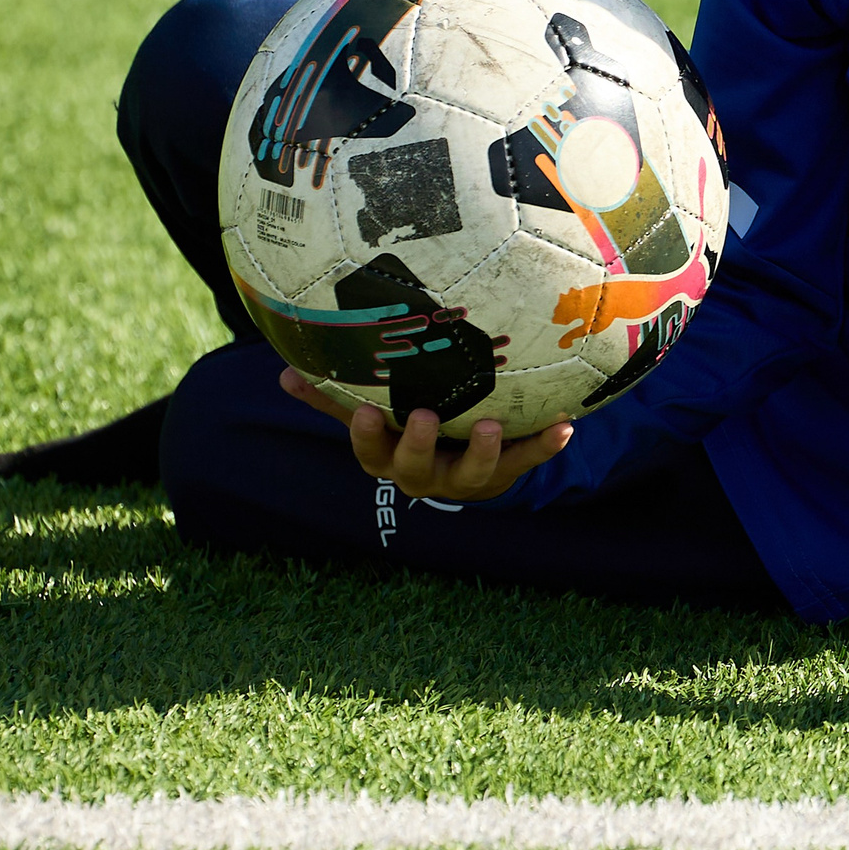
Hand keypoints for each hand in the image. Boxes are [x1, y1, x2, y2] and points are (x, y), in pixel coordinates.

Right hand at [279, 365, 571, 502]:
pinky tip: (564, 426)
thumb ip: (333, 395)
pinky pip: (526, 461)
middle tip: (425, 417)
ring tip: (491, 427)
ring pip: (472, 474)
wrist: (459, 465)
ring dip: (483, 453)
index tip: (365, 411)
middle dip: (419, 445)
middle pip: (415, 468)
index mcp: (389, 456)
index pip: (370, 451)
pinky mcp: (505, 472)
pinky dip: (544, 446)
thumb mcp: (372, 414)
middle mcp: (424, 473)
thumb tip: (284, 373)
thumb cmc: (405, 428)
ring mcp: (465, 476)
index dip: (366, 436)